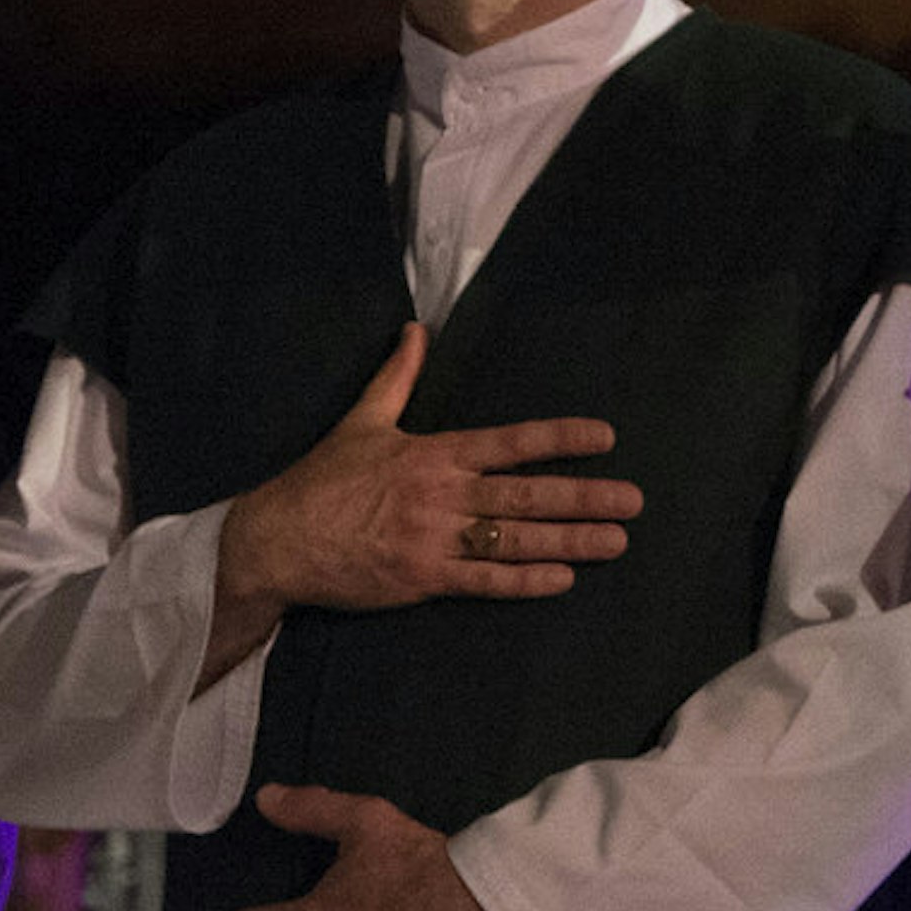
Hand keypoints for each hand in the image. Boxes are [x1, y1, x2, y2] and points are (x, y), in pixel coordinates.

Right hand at [206, 322, 642, 684]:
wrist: (276, 541)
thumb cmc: (321, 482)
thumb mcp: (362, 421)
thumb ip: (397, 376)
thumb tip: (416, 328)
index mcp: (434, 454)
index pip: (510, 442)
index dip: (560, 439)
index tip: (606, 438)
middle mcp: (442, 495)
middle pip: (526, 495)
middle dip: (585, 496)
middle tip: (634, 500)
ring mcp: (433, 539)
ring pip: (515, 540)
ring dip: (570, 540)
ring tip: (616, 540)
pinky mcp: (420, 579)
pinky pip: (483, 582)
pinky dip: (524, 581)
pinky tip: (563, 578)